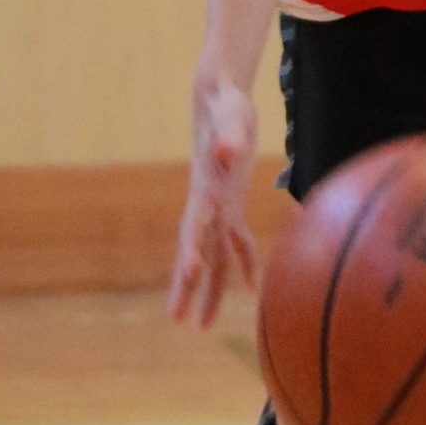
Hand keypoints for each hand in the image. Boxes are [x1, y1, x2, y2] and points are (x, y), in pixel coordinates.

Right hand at [168, 76, 259, 327]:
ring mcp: (217, 207)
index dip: (192, 250)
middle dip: (185, 286)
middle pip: (194, 250)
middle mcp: (207, 204)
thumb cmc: (225, 105)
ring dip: (208, 290)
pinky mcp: (231, 203)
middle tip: (175, 319)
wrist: (216, 98)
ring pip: (213, 256)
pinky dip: (242, 263)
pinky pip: (235, 242)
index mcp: (205, 189)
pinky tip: (250, 287)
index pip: (195, 226)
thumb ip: (228, 133)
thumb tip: (226, 150)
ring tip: (200, 326)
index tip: (191, 273)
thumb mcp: (230, 115)